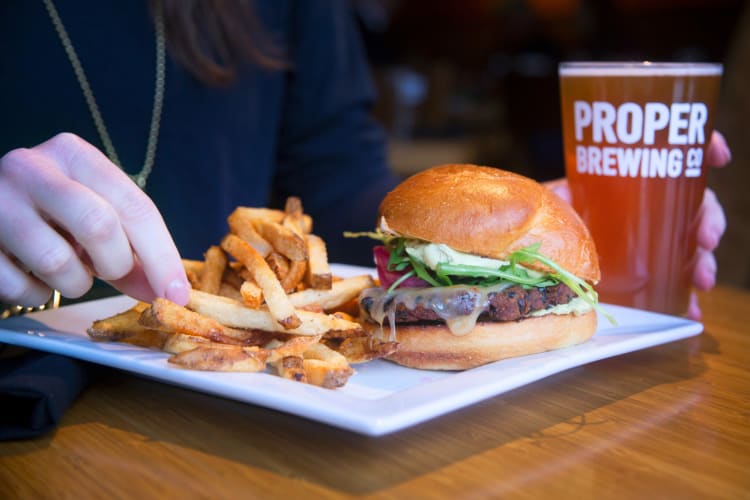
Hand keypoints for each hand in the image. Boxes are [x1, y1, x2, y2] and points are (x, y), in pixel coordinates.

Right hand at [0, 133, 189, 306]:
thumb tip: (169, 291)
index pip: (134, 206)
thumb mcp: (95, 211)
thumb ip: (132, 246)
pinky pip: (20, 286)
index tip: (177, 293)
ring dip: (75, 283)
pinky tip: (33, 277)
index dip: (163, 256)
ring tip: (67, 270)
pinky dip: (37, 295)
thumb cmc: (50, 211)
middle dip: (116, 264)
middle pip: (99, 225)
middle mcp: (32, 168)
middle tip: (111, 273)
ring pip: (58, 262)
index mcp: (74, 154)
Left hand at [546, 131, 730, 319]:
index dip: (703, 148)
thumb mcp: (553, 201)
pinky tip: (691, 308)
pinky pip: (674, 282)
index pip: (675, 155)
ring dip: (704, 260)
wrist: (538, 254)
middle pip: (693, 203)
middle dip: (709, 218)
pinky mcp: (645, 272)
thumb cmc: (550, 217)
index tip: (719, 156)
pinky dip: (686, 296)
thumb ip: (558, 195)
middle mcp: (647, 207)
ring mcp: (650, 240)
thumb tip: (564, 194)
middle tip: (707, 238)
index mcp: (631, 179)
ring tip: (703, 278)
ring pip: (691, 243)